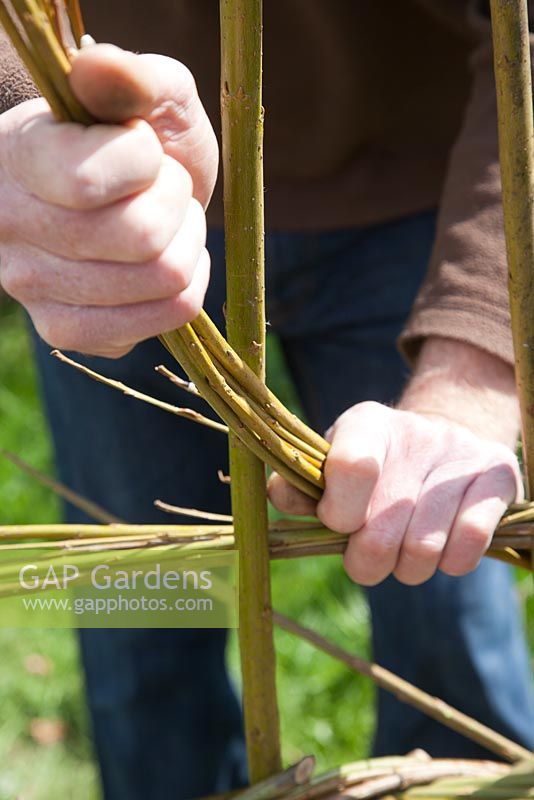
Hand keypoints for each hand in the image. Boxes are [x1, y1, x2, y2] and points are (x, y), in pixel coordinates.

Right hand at [0, 44, 217, 356]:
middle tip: (165, 188)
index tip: (144, 147)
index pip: (90, 182)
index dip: (146, 160)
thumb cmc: (130, 137)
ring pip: (164, 283)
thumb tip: (102, 67)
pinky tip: (164, 264)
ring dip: (188, 245)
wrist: (114, 192)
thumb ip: (129, 74)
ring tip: (167, 223)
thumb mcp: (141, 91)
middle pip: (142, 240)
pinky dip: (186, 290)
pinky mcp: (69, 330)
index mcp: (18, 156)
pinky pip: (165, 322)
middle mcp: (11, 229)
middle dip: (178, 203)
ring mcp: (35, 289)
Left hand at [268, 339, 522, 585]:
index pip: (349, 470)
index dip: (338, 513)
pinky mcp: (499, 478)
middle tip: (367, 552)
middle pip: (379, 532)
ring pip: (422, 552)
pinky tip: (442, 545)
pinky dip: (447, 562)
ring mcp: (464, 454)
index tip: (338, 522)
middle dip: (366, 558)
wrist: (445, 443)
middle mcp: (418, 432)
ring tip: (405, 546)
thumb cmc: (375, 465)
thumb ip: (298, 485)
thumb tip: (284, 499)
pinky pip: (465, 551)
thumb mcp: (331, 464)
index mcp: (367, 422)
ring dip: (406, 566)